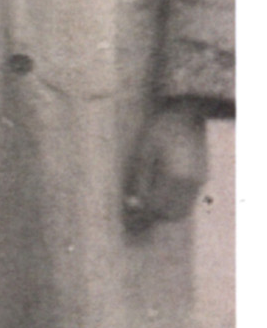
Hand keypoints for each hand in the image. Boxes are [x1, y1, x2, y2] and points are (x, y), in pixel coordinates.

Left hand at [124, 101, 208, 231]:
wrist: (184, 112)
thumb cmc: (158, 130)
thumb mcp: (142, 153)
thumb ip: (139, 181)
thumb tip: (133, 205)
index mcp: (176, 177)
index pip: (157, 209)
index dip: (141, 213)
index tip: (126, 208)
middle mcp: (192, 182)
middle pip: (172, 214)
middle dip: (153, 214)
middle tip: (135, 205)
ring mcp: (200, 180)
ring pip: (182, 209)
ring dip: (165, 209)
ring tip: (145, 197)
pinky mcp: (202, 176)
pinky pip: (188, 199)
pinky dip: (174, 201)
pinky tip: (159, 189)